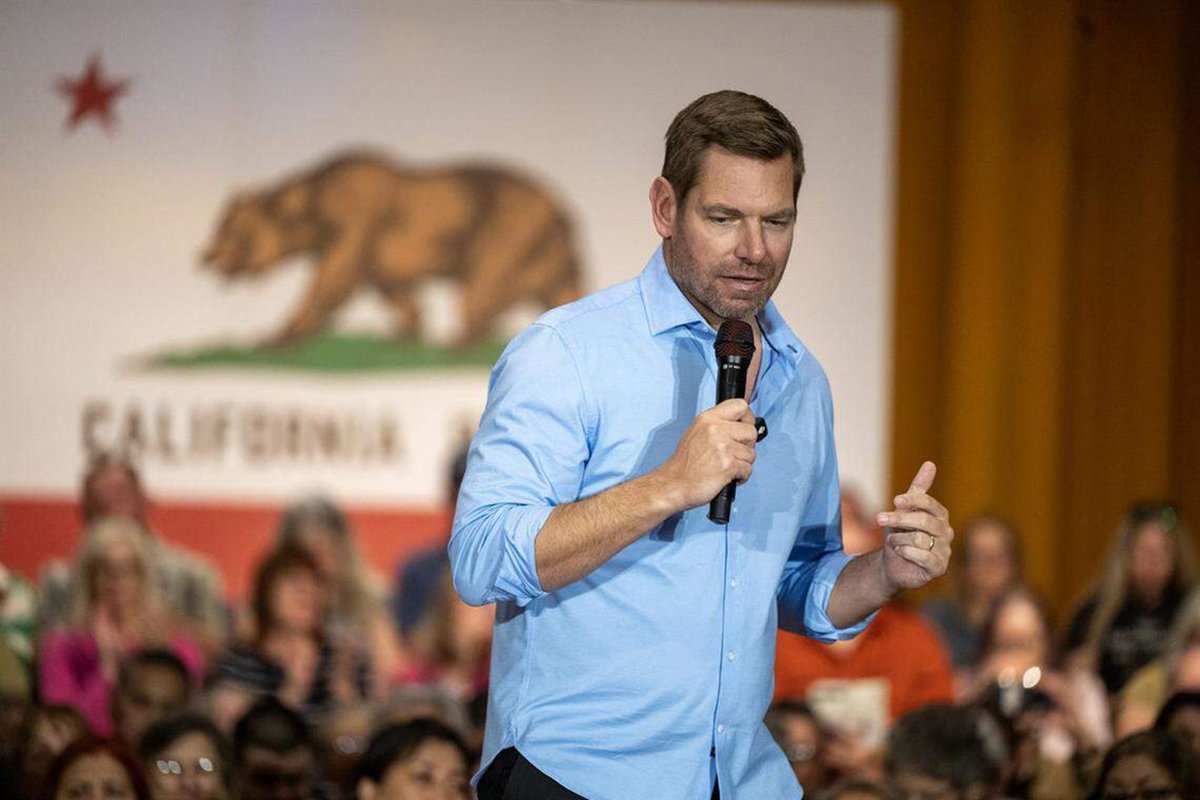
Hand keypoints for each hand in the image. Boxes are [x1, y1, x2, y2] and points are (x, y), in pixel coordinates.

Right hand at [656, 399, 757, 511]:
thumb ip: (717, 424)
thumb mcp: (695, 432)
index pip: (740, 405)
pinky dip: (741, 476)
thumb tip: (740, 424)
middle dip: (747, 446)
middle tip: (734, 453)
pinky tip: (728, 477)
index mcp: (707, 419)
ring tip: (727, 467)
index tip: (743, 428)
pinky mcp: (727, 465)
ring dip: (743, 464)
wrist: (674, 484)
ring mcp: (722, 447)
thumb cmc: (685, 464)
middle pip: (751, 431)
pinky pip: (748, 469)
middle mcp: (715, 429)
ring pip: (751, 453)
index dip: (747, 418)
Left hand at [876, 461, 952, 591]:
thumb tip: (930, 463)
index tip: (895, 501)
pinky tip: (901, 552)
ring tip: (893, 541)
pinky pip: (923, 557)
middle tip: (879, 519)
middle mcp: (946, 532)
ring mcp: (945, 550)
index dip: (912, 501)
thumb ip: (918, 489)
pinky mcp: (939, 567)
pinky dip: (906, 552)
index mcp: (940, 515)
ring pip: (919, 539)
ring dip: (898, 538)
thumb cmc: (901, 533)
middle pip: (924, 521)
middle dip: (899, 519)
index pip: (929, 503)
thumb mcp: (905, 509)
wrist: (893, 563)